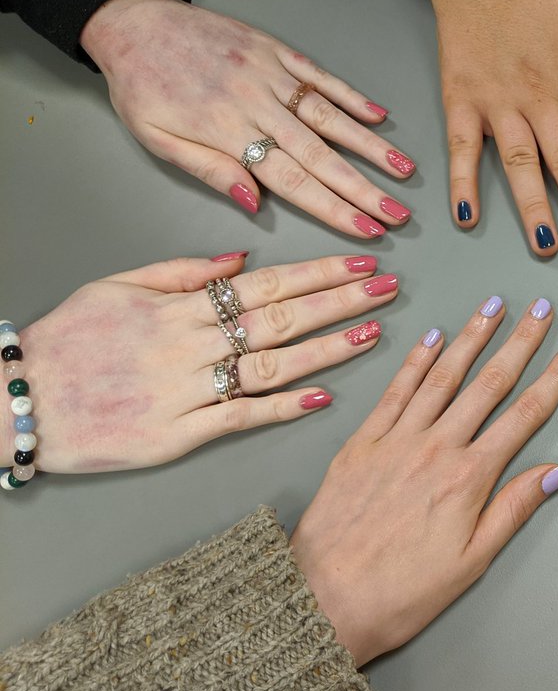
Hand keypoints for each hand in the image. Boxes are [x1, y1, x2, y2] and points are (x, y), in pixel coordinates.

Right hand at [3, 253, 396, 474]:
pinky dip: (283, 406)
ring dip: (329, 348)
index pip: (266, 284)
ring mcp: (188, 391)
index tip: (361, 262)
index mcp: (180, 307)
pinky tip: (324, 396)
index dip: (319, 273)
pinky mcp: (179, 434)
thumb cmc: (69, 342)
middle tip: (387, 289)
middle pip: (282, 319)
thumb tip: (242, 256)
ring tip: (373, 332)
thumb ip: (182, 270)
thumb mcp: (118, 285)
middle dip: (340, 301)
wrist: (20, 401)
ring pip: (272, 365)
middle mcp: (191, 345)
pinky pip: (241, 417)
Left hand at [80, 0, 415, 236]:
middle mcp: (255, 103)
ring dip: (369, 145)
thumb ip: (208, 169)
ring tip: (403, 170)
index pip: (290, 179)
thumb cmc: (141, 86)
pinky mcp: (274, 50)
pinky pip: (319, 75)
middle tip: (396, 213)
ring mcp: (269, 74)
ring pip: (328, 115)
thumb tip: (253, 201)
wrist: (132, 22)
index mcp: (226, 131)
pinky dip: (351, 95)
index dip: (332, 207)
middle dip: (362, 187)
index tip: (365, 229)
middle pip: (320, 154)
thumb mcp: (157, 139)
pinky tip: (379, 115)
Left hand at [290, 296, 557, 665]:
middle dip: (520, 342)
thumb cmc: (402, 592)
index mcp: (470, 478)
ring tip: (493, 305)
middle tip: (541, 309)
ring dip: (472, 337)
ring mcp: (396, 439)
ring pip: (443, 375)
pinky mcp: (361, 442)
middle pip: (489, 384)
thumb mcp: (471, 562)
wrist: (323, 599)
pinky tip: (434, 337)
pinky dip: (416, 359)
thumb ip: (513, 510)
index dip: (554, 378)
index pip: (525, 416)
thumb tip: (557, 471)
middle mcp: (436, 447)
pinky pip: (395, 390)